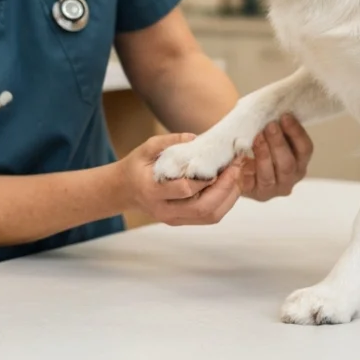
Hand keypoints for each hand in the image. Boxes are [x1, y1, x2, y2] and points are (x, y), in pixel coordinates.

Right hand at [118, 132, 245, 224]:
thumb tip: (194, 138)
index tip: (221, 164)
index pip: (184, 189)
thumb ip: (168, 142)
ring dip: (228, 198)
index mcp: (152, 191)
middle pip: (202, 208)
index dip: (206, 179)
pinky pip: (208, 217)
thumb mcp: (146, 148)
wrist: (123, 191)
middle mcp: (164, 210)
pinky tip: (229, 187)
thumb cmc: (136, 167)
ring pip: (209, 216)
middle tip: (236, 168)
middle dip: (224, 189)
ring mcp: (173, 219)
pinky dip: (223, 203)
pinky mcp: (181, 221)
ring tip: (236, 177)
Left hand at [239, 113, 313, 201]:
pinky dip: (247, 166)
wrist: (238, 165)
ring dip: (264, 153)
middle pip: (289, 164)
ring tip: (257, 137)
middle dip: (279, 143)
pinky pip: (251, 182)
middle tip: (270, 125)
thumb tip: (276, 107)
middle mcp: (290, 178)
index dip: (296, 133)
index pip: (305, 149)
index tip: (285, 116)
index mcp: (300, 162)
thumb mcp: (272, 135)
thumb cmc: (259, 145)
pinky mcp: (255, 193)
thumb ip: (278, 126)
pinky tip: (242, 154)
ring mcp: (273, 189)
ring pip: (271, 174)